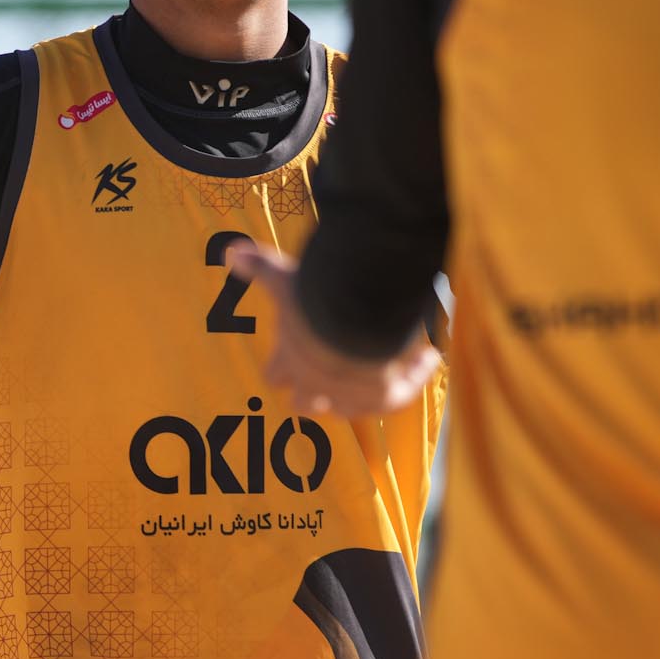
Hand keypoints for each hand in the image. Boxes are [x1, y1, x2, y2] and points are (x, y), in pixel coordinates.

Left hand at [226, 240, 441, 416]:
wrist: (355, 320)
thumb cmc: (314, 301)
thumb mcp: (284, 278)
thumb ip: (260, 267)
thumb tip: (231, 251)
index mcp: (288, 362)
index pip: (274, 376)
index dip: (281, 368)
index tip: (293, 355)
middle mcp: (315, 388)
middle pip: (304, 404)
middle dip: (314, 392)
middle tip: (333, 369)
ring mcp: (350, 398)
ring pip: (352, 407)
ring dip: (364, 389)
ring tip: (384, 364)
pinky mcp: (386, 398)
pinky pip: (401, 394)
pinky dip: (414, 375)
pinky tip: (428, 355)